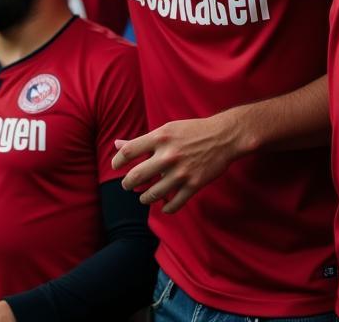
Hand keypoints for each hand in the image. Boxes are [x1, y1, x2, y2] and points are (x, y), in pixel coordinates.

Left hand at [111, 113, 241, 214]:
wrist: (223, 137)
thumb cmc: (191, 131)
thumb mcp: (166, 130)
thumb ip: (141, 141)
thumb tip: (116, 145)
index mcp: (160, 137)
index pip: (128, 151)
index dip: (117, 161)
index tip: (115, 166)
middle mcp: (168, 155)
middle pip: (136, 176)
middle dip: (127, 184)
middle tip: (127, 185)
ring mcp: (181, 172)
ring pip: (152, 194)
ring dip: (144, 198)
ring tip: (144, 196)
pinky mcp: (194, 185)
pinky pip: (173, 204)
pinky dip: (165, 208)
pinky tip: (163, 205)